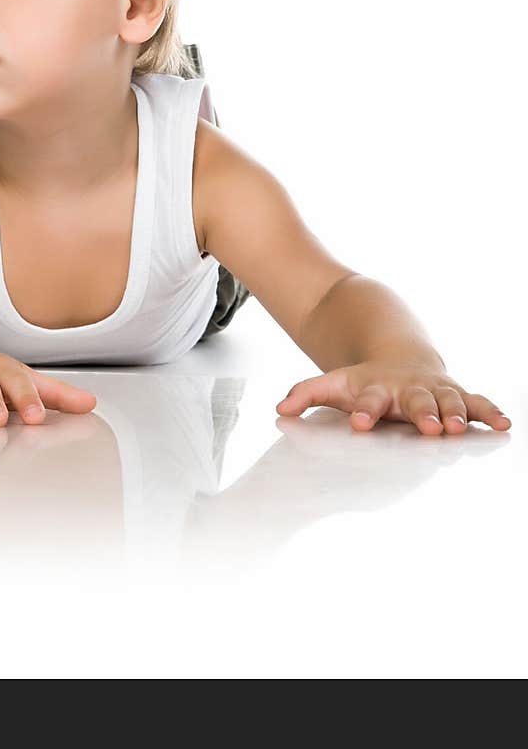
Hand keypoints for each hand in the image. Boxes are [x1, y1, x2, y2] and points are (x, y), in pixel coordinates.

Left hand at [275, 356, 511, 435]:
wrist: (400, 356)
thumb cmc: (365, 380)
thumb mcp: (334, 384)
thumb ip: (306, 393)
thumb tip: (279, 409)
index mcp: (377, 388)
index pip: (368, 400)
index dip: (364, 411)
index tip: (361, 423)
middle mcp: (409, 389)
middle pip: (416, 402)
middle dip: (423, 414)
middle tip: (429, 427)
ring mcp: (434, 391)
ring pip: (449, 402)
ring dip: (457, 414)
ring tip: (462, 428)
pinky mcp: (456, 394)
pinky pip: (477, 402)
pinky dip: (491, 412)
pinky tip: (505, 425)